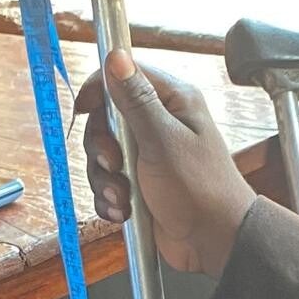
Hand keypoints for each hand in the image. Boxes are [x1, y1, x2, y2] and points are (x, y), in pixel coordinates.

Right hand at [78, 52, 255, 278]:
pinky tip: (123, 211)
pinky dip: (109, 199)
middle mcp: (157, 124)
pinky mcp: (138, 184)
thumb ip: (136, 100)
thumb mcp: (163, 140)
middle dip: (101, 147)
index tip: (84, 109)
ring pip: (102, 156)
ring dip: (104, 179)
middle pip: (105, 120)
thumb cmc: (200, 189)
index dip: (99, 90)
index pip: (124, 76)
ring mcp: (147, 155)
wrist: (214, 241)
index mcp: (171, 101)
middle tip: (113, 164)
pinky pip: (107, 184)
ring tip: (123, 197)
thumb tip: (116, 56)